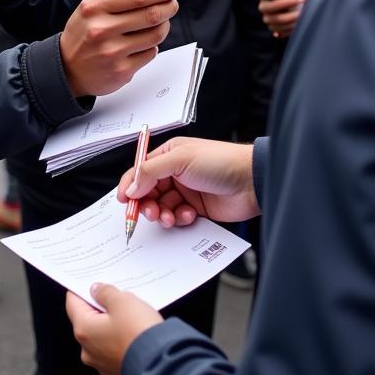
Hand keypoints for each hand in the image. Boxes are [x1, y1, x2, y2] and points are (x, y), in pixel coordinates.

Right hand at [60, 0, 179, 97]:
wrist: (67, 70)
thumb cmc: (82, 35)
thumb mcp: (91, 10)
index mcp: (95, 8)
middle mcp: (102, 29)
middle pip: (151, 15)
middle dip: (168, 7)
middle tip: (172, 5)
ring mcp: (112, 52)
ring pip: (155, 35)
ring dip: (163, 27)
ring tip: (160, 23)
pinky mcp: (121, 71)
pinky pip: (149, 54)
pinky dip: (152, 46)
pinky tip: (143, 43)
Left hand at [66, 285, 162, 374]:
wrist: (160, 364)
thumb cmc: (139, 333)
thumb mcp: (122, 301)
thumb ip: (105, 292)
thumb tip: (97, 290)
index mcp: (84, 330)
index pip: (73, 303)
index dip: (80, 289)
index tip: (88, 280)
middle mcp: (88, 349)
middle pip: (87, 319)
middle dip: (99, 306)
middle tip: (113, 293)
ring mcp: (102, 362)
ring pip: (101, 334)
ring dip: (110, 322)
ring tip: (128, 311)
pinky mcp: (116, 369)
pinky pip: (113, 347)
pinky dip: (119, 337)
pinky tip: (132, 328)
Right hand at [117, 136, 259, 226]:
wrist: (251, 182)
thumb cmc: (220, 161)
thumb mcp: (180, 160)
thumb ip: (151, 173)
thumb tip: (130, 187)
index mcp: (169, 155)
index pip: (141, 171)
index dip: (130, 185)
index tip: (124, 200)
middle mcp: (175, 173)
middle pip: (149, 192)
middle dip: (146, 204)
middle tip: (150, 213)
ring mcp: (186, 192)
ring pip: (162, 208)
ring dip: (163, 214)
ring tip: (171, 216)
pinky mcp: (196, 209)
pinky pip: (178, 218)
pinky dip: (179, 219)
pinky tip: (188, 216)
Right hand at [257, 0, 306, 38]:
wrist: (290, 8)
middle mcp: (263, 7)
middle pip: (271, 7)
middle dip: (287, 3)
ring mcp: (268, 19)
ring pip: (277, 20)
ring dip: (291, 17)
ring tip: (304, 12)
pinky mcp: (274, 29)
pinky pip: (281, 31)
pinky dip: (290, 29)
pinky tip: (298, 25)